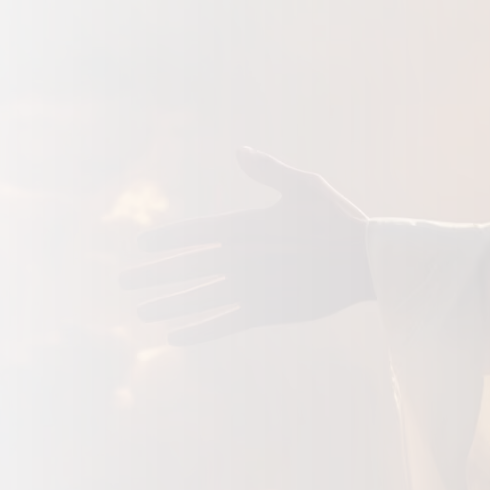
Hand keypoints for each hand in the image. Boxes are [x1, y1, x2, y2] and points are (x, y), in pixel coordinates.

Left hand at [117, 147, 376, 345]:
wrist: (368, 262)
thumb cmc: (337, 220)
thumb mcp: (305, 185)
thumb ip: (268, 170)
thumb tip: (239, 151)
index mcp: (250, 225)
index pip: (196, 231)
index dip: (165, 237)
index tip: (140, 244)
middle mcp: (246, 257)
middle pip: (188, 267)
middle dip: (151, 275)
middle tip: (121, 281)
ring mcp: (255, 287)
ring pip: (200, 298)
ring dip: (167, 305)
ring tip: (139, 312)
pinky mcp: (268, 311)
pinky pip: (224, 324)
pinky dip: (198, 331)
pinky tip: (174, 337)